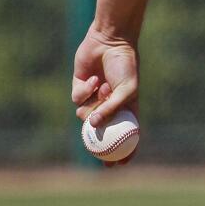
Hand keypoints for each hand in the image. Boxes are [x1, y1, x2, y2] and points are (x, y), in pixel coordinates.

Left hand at [71, 23, 139, 164]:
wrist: (110, 41)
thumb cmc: (125, 65)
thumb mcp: (127, 89)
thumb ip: (113, 108)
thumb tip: (94, 126)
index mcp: (125, 105)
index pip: (126, 132)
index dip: (125, 149)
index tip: (121, 164)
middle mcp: (108, 103)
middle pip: (101, 130)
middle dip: (98, 144)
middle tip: (96, 154)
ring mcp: (93, 96)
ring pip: (86, 115)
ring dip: (94, 104)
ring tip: (104, 87)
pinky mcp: (80, 87)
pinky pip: (77, 99)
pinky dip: (86, 91)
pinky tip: (94, 79)